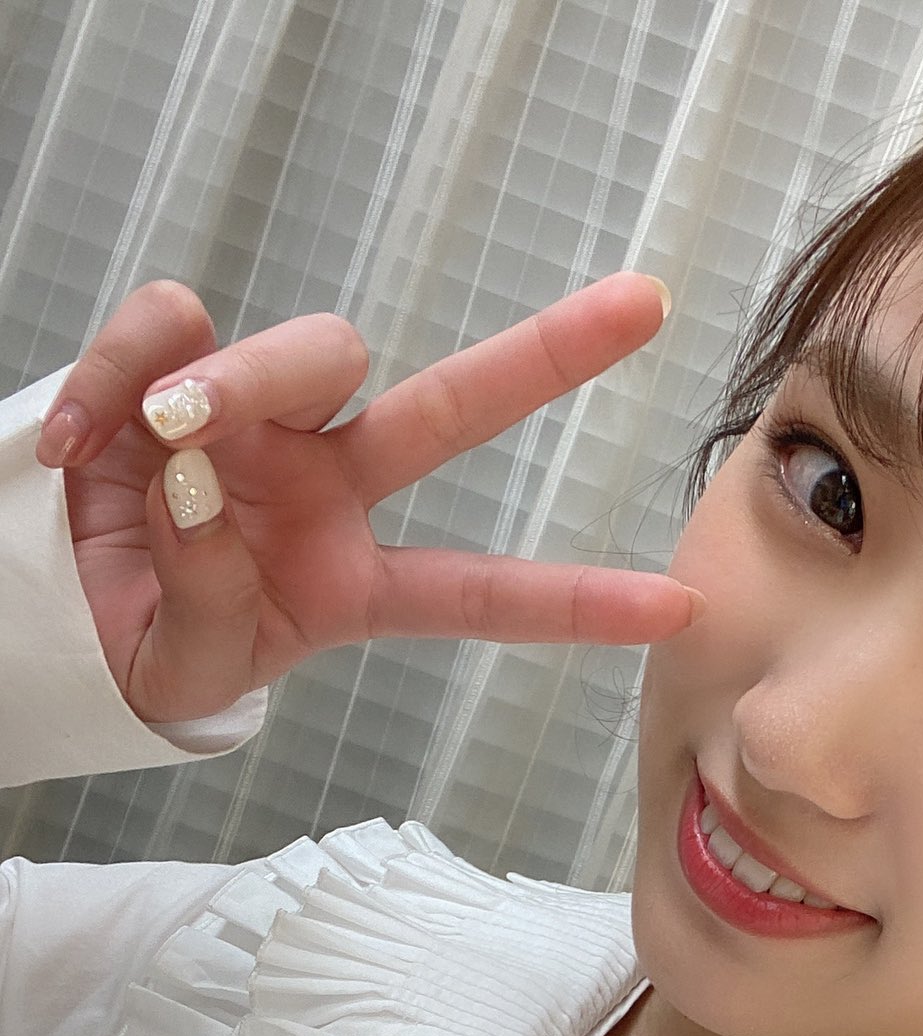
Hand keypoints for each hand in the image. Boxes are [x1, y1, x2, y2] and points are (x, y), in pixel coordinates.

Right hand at [34, 274, 703, 725]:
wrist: (58, 606)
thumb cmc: (151, 641)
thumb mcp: (189, 662)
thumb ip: (206, 596)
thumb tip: (193, 482)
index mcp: (355, 580)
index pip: (481, 594)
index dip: (575, 604)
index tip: (679, 610)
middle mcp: (329, 486)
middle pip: (452, 408)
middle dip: (548, 355)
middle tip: (646, 304)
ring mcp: (265, 423)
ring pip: (309, 351)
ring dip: (238, 384)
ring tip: (162, 437)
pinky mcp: (180, 369)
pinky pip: (173, 327)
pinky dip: (120, 371)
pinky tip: (79, 443)